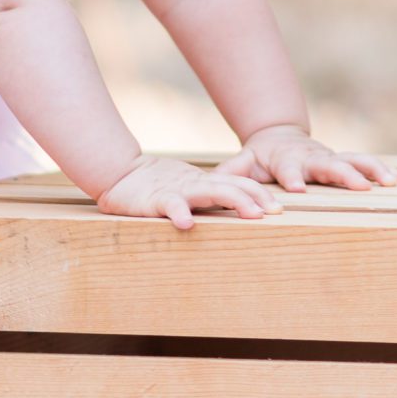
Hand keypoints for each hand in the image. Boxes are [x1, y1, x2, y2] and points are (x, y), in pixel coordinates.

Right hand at [96, 154, 280, 230]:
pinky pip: (170, 206)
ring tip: (252, 215)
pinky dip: (179, 213)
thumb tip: (246, 179)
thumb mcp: (189, 185)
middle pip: (231, 187)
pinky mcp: (156, 200)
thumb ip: (214, 187)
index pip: (237, 184)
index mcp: (203, 183)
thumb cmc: (156, 185)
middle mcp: (195, 185)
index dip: (259, 194)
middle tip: (274, 213)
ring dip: (234, 201)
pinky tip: (186, 224)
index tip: (278, 208)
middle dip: (255, 198)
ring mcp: (177, 191)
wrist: (118, 173)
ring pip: (210, 192)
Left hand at [218, 125, 396, 193]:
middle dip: (345, 175)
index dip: (293, 177)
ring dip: (373, 171)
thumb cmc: (259, 159)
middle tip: (360, 187)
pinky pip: (367, 164)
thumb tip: (214, 186)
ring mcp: (330, 158)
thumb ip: (230, 175)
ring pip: (354, 161)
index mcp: (285, 160)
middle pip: (328, 165)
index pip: (288, 169)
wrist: (279, 138)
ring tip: (393, 182)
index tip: (298, 190)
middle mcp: (312, 158)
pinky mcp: (344, 162)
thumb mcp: (242, 165)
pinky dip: (387, 170)